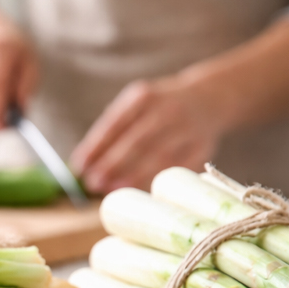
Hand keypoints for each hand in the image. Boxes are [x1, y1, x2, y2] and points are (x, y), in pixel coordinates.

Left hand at [71, 78, 220, 193]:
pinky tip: (140, 190)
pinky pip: (177, 167)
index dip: (96, 146)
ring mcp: (187, 128)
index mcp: (144, 96)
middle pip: (137, 140)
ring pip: (159, 155)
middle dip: (112, 164)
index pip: (115, 122)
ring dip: (133, 175)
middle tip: (93, 183)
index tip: (79, 167)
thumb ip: (113, 129)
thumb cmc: (159, 108)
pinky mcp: (202, 147)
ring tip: (112, 189)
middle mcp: (167, 109)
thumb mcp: (137, 105)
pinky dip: (157, 180)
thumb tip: (84, 164)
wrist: (209, 97)